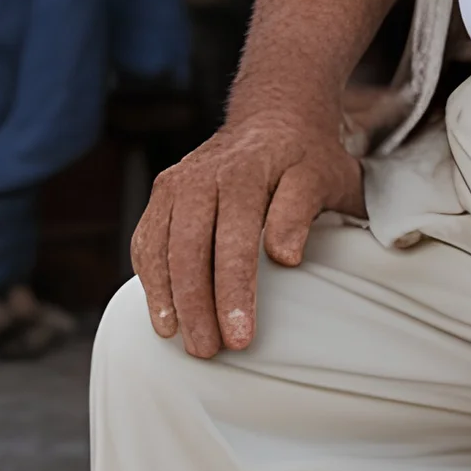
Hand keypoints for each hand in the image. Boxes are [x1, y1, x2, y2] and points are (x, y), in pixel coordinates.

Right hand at [133, 93, 362, 359]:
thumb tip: (284, 256)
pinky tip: (164, 316)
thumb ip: (302, 211)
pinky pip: (146, 241)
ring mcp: (178, 183)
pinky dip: (150, 280)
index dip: (235, 294)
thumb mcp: (324, 176)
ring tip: (183, 342)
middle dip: (197, 307)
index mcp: (247, 171)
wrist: (273, 118)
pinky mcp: (162, 192)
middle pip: (190, 251)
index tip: (241, 338)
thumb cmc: (307, 159)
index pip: (236, 243)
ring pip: (161, 248)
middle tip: (209, 352)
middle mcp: (204, 175)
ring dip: (168, 300)